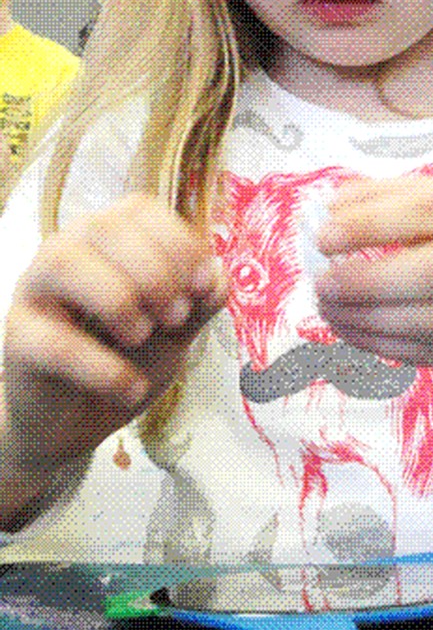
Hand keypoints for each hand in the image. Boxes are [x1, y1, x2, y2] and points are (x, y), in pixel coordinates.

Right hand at [2, 194, 227, 476]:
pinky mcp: (17, 339)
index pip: (138, 208)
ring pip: (64, 262)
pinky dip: (100, 366)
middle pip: (103, 227)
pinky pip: (51, 339)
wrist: (83, 421)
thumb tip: (216, 276)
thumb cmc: (130, 357)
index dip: (177, 241)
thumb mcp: (177, 329)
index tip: (203, 285)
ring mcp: (34, 290)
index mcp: (109, 238)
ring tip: (143, 337)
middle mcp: (67, 251)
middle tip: (177, 318)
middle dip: (153, 272)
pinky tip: (129, 386)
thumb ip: (199, 302)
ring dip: (116, 299)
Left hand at [314, 176, 432, 386]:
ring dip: (371, 320)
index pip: (431, 209)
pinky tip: (356, 331)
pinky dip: (386, 345)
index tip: (324, 236)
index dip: (372, 223)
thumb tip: (334, 206)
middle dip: (369, 281)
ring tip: (331, 309)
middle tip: (323, 283)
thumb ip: (397, 196)